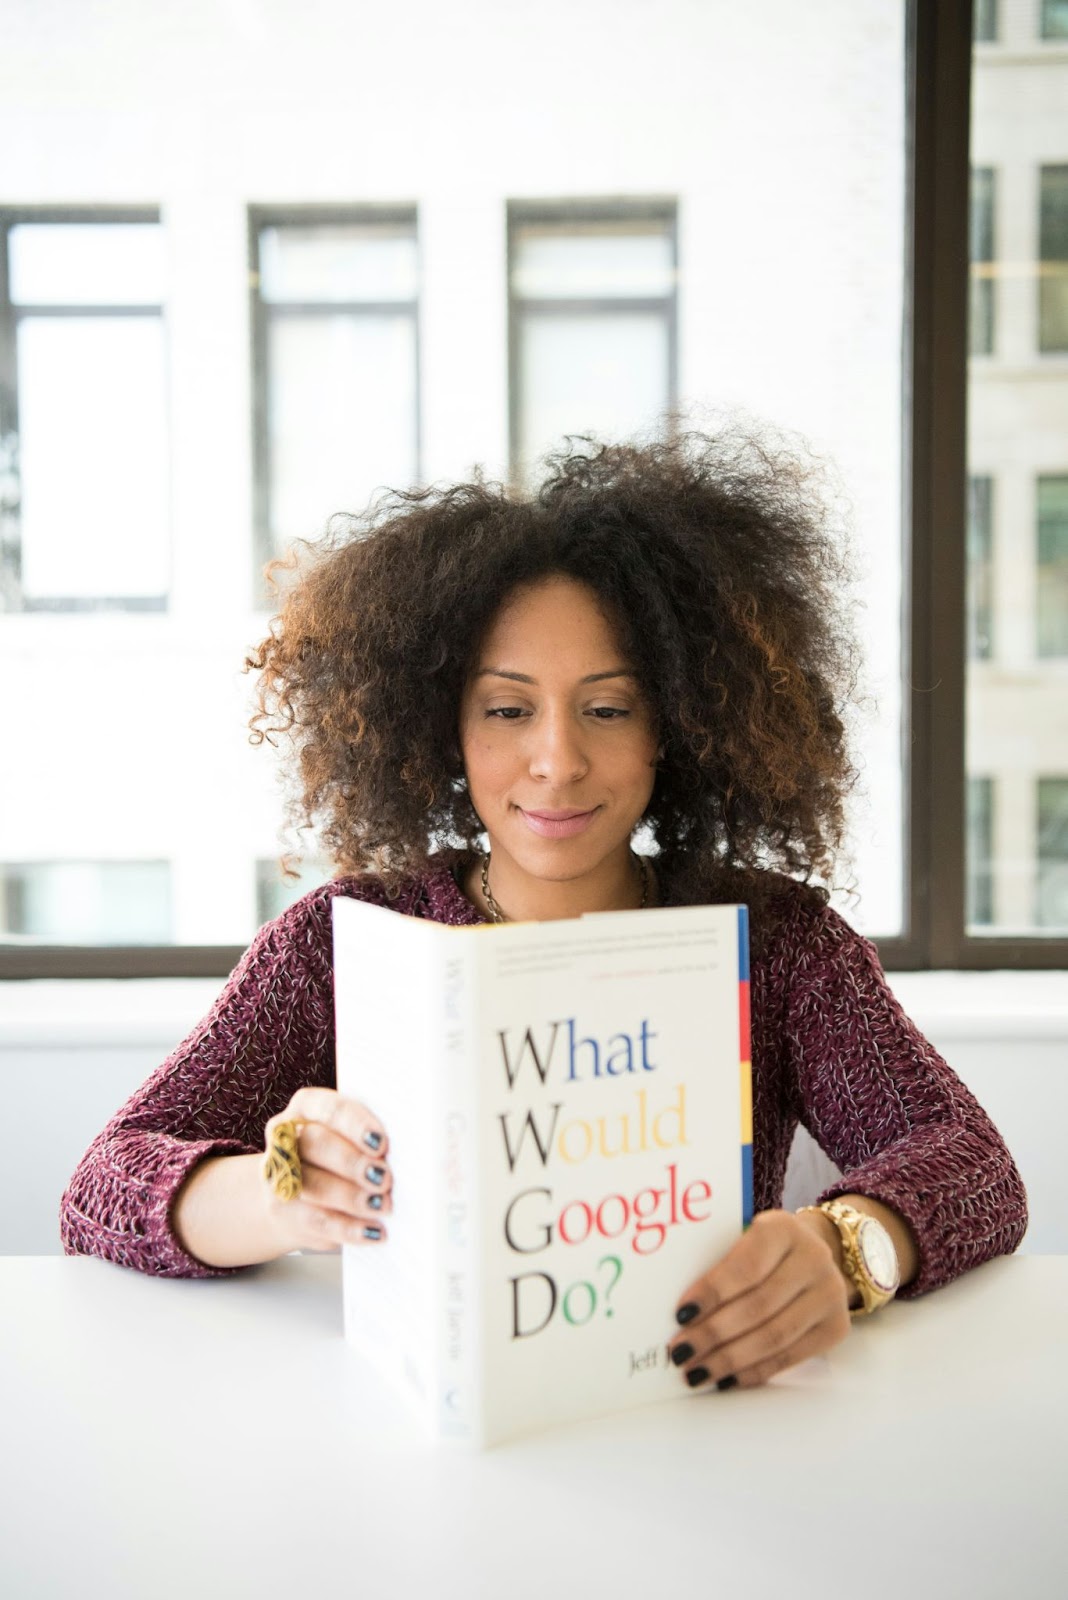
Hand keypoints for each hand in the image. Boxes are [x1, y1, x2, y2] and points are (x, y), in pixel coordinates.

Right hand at [262, 1087, 392, 1253]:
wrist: (295, 1196)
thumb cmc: (338, 1158)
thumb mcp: (352, 1140)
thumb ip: (372, 1140)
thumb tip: (414, 1153)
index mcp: (308, 1107)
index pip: (328, 1108)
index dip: (355, 1125)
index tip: (382, 1142)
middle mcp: (287, 1136)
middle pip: (316, 1144)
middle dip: (352, 1163)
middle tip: (385, 1178)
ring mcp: (280, 1174)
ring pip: (312, 1184)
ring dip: (352, 1197)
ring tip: (382, 1206)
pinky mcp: (281, 1210)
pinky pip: (315, 1220)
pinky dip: (348, 1228)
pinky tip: (373, 1231)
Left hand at [667, 1209, 850, 1390]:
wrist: (812, 1252)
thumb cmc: (762, 1249)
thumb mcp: (743, 1239)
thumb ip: (717, 1264)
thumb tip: (681, 1313)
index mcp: (784, 1228)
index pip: (745, 1267)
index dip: (712, 1293)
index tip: (680, 1315)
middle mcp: (814, 1258)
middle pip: (758, 1306)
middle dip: (714, 1334)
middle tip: (681, 1352)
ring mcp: (830, 1294)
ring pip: (774, 1336)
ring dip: (730, 1359)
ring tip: (697, 1372)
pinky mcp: (837, 1327)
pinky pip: (791, 1356)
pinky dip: (755, 1371)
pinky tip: (727, 1378)